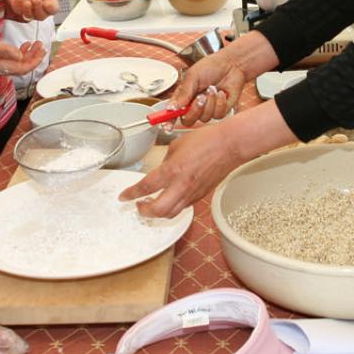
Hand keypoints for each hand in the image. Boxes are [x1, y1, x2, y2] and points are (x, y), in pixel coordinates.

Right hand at [0, 29, 44, 76]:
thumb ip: (6, 50)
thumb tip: (20, 55)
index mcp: (1, 67)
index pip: (23, 69)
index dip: (34, 62)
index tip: (42, 53)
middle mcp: (1, 68)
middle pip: (23, 66)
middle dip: (34, 57)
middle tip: (42, 46)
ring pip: (19, 61)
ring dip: (29, 53)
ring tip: (36, 44)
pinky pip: (13, 57)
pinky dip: (21, 51)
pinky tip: (25, 45)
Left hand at [5, 0, 58, 21]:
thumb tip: (25, 0)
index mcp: (50, 4)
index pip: (53, 10)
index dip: (50, 9)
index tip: (47, 3)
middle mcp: (41, 11)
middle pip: (41, 16)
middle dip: (38, 8)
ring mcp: (30, 12)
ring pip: (29, 16)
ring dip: (27, 10)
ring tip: (26, 2)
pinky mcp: (19, 10)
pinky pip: (18, 10)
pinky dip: (18, 5)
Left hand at [119, 120, 249, 217]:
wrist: (229, 145)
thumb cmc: (207, 140)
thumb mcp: (177, 145)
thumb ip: (166, 160)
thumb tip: (162, 170)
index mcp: (172, 170)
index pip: (146, 187)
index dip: (131, 194)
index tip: (124, 197)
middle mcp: (181, 185)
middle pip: (157, 210)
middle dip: (143, 211)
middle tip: (138, 206)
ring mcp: (192, 193)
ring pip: (171, 213)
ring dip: (158, 212)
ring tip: (152, 205)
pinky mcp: (201, 195)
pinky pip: (183, 206)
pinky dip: (173, 207)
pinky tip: (170, 199)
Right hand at [169, 50, 246, 125]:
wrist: (231, 65)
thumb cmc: (211, 67)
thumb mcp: (193, 77)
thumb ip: (183, 93)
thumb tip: (172, 107)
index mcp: (184, 97)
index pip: (172, 113)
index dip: (168, 121)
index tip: (166, 127)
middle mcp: (194, 105)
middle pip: (187, 120)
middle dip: (195, 110)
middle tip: (200, 97)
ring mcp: (207, 109)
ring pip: (204, 118)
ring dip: (210, 102)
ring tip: (212, 88)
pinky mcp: (220, 111)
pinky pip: (217, 115)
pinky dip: (220, 102)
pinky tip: (221, 93)